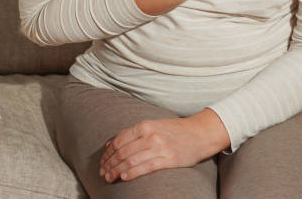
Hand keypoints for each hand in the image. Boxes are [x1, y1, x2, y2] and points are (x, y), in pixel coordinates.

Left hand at [99, 110, 229, 182]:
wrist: (199, 133)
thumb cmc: (175, 130)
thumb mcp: (154, 125)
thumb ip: (135, 133)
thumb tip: (112, 143)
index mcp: (146, 125)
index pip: (119, 139)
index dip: (107, 153)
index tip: (102, 161)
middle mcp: (150, 135)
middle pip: (122, 152)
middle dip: (109, 164)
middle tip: (102, 173)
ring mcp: (159, 147)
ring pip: (130, 161)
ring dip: (116, 171)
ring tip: (109, 178)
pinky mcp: (168, 159)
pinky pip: (145, 167)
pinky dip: (131, 174)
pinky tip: (124, 178)